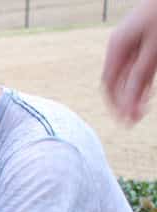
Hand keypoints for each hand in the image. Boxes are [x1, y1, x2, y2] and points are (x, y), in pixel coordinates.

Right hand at [103, 0, 156, 123]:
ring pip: (128, 76)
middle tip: (134, 120)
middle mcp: (121, 46)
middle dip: (124, 101)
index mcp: (117, 47)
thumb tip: (128, 106)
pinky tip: (146, 93)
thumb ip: (140, 77)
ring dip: (134, 94)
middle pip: (116, 81)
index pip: (108, 84)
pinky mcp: (145, 42)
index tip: (125, 121)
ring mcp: (132, 43)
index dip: (115, 104)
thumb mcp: (153, 50)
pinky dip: (142, 82)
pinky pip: (139, 67)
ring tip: (141, 111)